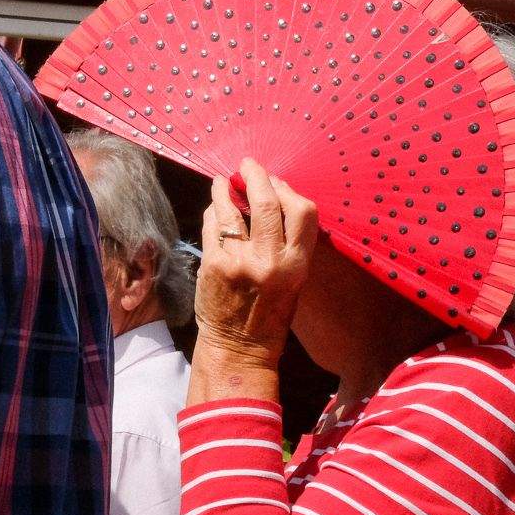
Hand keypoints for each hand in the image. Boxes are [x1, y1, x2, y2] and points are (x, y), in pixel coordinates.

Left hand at [193, 158, 317, 372]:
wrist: (239, 348)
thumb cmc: (269, 313)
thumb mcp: (293, 279)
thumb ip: (286, 242)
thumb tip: (272, 197)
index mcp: (297, 265)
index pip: (303, 211)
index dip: (288, 189)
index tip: (276, 181)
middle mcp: (270, 261)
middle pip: (266, 202)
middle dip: (255, 176)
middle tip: (247, 165)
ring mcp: (239, 262)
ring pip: (231, 210)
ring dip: (224, 189)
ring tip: (222, 182)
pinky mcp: (213, 265)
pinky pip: (212, 227)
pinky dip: (212, 213)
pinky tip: (213, 209)